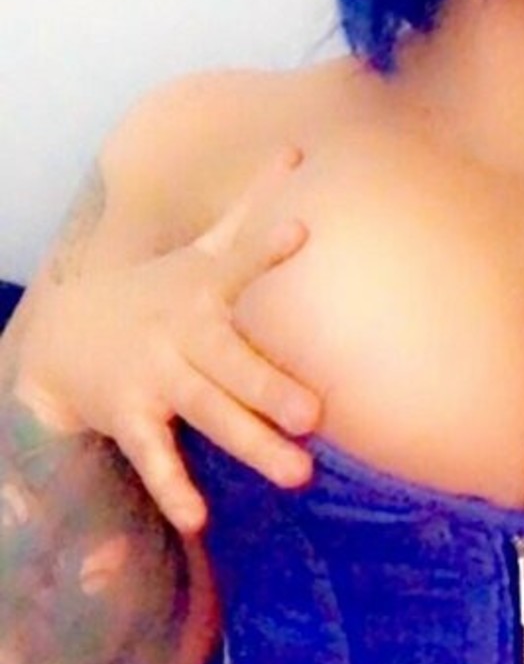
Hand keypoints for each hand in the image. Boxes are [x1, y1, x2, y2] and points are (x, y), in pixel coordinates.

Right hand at [15, 149, 321, 534]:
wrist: (65, 338)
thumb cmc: (158, 294)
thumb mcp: (202, 251)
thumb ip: (251, 207)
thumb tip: (296, 146)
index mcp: (203, 291)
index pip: (240, 263)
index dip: (268, 248)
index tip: (301, 231)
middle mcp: (182, 334)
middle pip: (234, 363)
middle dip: (272, 387)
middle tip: (318, 415)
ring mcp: (156, 377)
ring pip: (210, 414)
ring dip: (251, 444)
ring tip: (298, 475)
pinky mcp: (133, 417)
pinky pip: (157, 457)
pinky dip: (175, 487)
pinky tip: (198, 517)